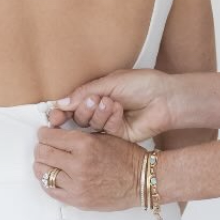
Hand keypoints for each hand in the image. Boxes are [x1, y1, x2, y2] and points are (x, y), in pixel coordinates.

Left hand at [34, 126, 143, 211]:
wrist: (142, 180)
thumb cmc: (126, 157)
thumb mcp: (103, 137)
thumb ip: (78, 136)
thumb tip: (55, 135)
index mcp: (84, 144)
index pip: (49, 136)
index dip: (44, 134)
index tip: (45, 134)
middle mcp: (78, 164)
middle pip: (42, 153)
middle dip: (41, 148)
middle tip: (45, 147)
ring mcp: (76, 184)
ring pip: (43, 172)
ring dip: (43, 165)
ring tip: (49, 163)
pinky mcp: (77, 199)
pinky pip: (51, 190)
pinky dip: (48, 182)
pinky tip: (54, 176)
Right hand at [50, 69, 175, 143]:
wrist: (164, 97)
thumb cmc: (141, 84)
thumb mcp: (109, 82)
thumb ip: (84, 93)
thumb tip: (60, 103)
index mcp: (95, 96)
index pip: (70, 107)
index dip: (60, 113)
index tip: (55, 116)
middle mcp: (99, 112)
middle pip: (77, 118)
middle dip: (84, 109)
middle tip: (95, 100)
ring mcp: (109, 126)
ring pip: (90, 126)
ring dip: (99, 113)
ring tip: (112, 102)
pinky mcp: (119, 137)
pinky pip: (105, 131)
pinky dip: (110, 119)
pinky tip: (120, 110)